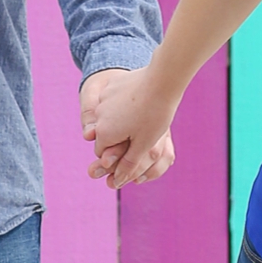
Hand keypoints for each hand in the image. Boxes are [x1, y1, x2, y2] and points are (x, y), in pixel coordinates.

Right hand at [82, 63, 177, 188]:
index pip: (103, 153)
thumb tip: (117, 183)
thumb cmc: (154, 115)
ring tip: (143, 114)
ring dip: (122, 119)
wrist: (162, 80)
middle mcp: (99, 115)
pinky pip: (114, 100)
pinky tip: (140, 100)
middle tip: (143, 130)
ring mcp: (104, 98)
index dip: (119, 154)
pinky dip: (124, 103)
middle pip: (105, 134)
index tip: (136, 147)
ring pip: (110, 117)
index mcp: (104, 133)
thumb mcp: (143, 145)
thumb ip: (128, 164)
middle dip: (120, 137)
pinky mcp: (112, 85)